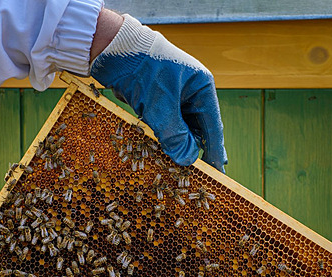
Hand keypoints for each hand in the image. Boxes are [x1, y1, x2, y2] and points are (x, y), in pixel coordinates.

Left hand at [90, 14, 226, 171]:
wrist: (113, 49)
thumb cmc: (143, 72)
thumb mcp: (160, 108)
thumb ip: (175, 136)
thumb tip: (187, 160)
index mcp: (201, 86)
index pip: (212, 124)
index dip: (215, 149)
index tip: (218, 170)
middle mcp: (191, 89)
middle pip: (197, 126)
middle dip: (195, 147)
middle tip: (198, 172)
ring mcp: (173, 93)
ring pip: (180, 125)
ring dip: (178, 142)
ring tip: (178, 163)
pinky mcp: (156, 96)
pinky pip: (165, 121)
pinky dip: (164, 134)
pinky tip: (163, 148)